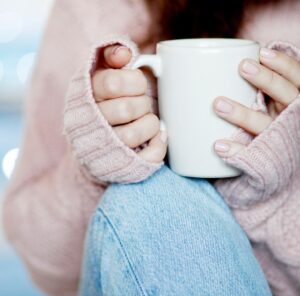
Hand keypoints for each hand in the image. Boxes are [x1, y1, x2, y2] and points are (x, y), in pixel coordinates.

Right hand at [92, 45, 166, 162]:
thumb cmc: (106, 101)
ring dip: (150, 124)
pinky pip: (147, 157)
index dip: (135, 82)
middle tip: (142, 104)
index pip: (113, 82)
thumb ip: (111, 56)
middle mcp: (91, 123)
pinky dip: (158, 145)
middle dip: (143, 103)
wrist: (93, 140)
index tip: (138, 84)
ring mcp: (105, 147)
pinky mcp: (120, 164)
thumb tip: (125, 53)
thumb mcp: (103, 72)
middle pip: (126, 109)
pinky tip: (157, 137)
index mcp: (86, 96)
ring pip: (133, 135)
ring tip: (148, 120)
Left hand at [213, 48, 299, 157]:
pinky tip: (219, 146)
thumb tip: (229, 62)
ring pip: (265, 124)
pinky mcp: (265, 157)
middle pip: (287, 96)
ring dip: (242, 114)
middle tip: (243, 67)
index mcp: (294, 102)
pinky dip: (235, 151)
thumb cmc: (269, 121)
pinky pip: (252, 154)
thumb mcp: (273, 104)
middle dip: (267, 80)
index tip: (262, 52)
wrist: (276, 156)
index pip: (297, 79)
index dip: (283, 65)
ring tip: (218, 104)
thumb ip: (260, 89)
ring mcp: (278, 138)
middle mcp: (291, 118)